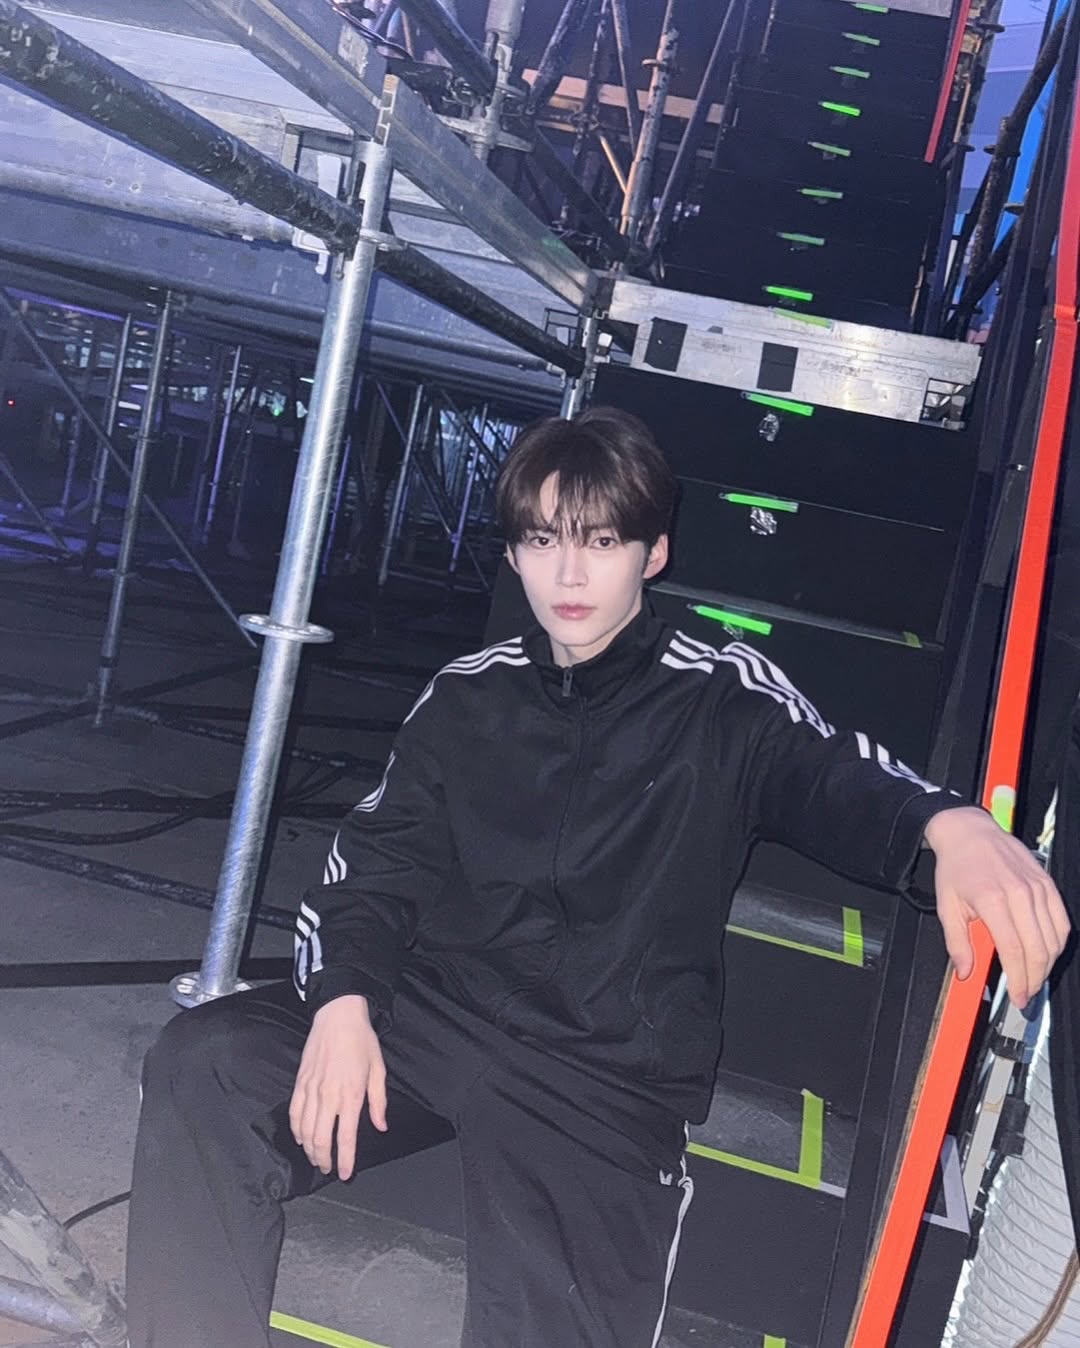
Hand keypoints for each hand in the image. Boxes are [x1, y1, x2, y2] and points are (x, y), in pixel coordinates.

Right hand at [289, 994, 387, 1180]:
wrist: (338, 1016)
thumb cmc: (361, 1040)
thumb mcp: (379, 1069)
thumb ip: (379, 1102)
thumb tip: (380, 1125)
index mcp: (351, 1095)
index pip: (345, 1138)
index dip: (344, 1160)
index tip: (344, 1174)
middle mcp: (329, 1096)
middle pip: (321, 1139)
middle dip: (324, 1159)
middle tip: (329, 1167)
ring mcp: (311, 1090)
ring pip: (305, 1131)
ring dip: (309, 1149)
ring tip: (316, 1158)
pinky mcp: (300, 1083)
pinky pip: (294, 1114)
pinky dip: (296, 1130)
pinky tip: (301, 1138)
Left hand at [925, 806, 1069, 1008]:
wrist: (969, 832)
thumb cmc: (956, 867)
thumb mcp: (946, 906)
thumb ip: (957, 943)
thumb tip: (965, 972)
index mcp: (992, 900)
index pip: (1015, 951)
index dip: (1019, 979)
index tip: (1017, 996)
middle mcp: (1019, 893)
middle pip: (1039, 949)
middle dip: (1034, 979)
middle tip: (1026, 994)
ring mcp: (1037, 887)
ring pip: (1054, 938)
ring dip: (1047, 964)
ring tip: (1034, 977)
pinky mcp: (1047, 883)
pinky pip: (1061, 920)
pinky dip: (1058, 942)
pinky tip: (1047, 954)